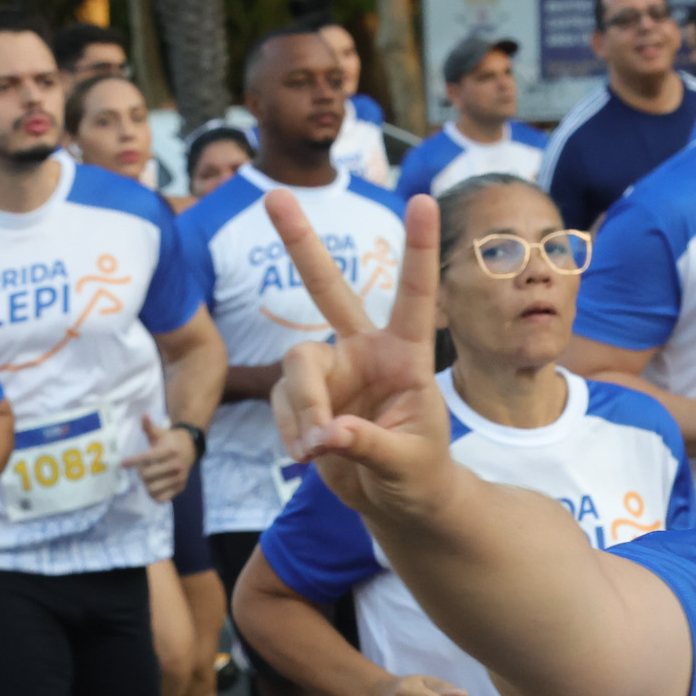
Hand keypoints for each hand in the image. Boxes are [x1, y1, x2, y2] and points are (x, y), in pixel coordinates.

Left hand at [124, 416, 194, 501]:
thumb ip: (149, 426)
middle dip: (141, 472)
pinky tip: (153, 486)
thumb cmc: (169, 440)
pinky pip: (161, 498)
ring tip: (148, 477)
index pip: (147, 458)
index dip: (133, 461)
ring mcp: (178, 478)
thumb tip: (144, 415)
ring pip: (153, 488)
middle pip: (147, 476)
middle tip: (143, 467)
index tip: (123, 464)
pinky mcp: (180, 488)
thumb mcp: (160, 432)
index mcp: (169, 451)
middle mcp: (175, 465)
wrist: (190, 448)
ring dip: (146, 484)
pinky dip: (153, 494)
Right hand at [270, 191, 456, 520]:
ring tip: (316, 452)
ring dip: (301, 410)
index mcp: (406, 355)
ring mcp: (330, 371)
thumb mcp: (407, 463)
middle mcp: (364, 351)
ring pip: (296, 369)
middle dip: (300, 243)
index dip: (419, 250)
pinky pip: (283, 405)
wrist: (394, 500)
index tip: (421, 200)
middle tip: (274, 195)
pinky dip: (293, 433)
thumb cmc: (419, 473)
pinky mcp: (303, 397)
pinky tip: (310, 456)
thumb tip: (326, 433)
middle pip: (327, 289)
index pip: (415, 296)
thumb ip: (368, 445)